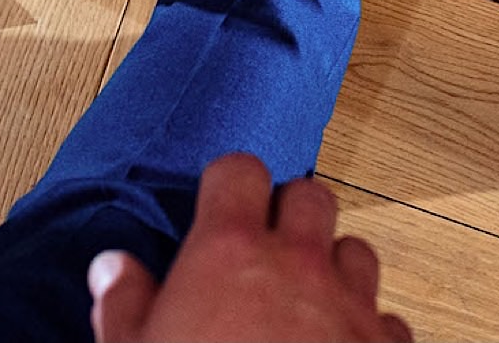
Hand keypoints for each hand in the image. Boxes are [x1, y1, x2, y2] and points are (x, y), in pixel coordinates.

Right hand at [86, 153, 412, 342]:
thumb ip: (125, 305)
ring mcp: (349, 304)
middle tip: (266, 243)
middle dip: (290, 212)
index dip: (230, 182)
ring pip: (356, 250)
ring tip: (306, 293)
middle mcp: (298, 264)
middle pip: (310, 196)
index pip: (239, 172)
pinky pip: (386, 318)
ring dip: (333, 264)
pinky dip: (366, 327)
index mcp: (230, 252)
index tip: (221, 201)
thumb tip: (112, 269)